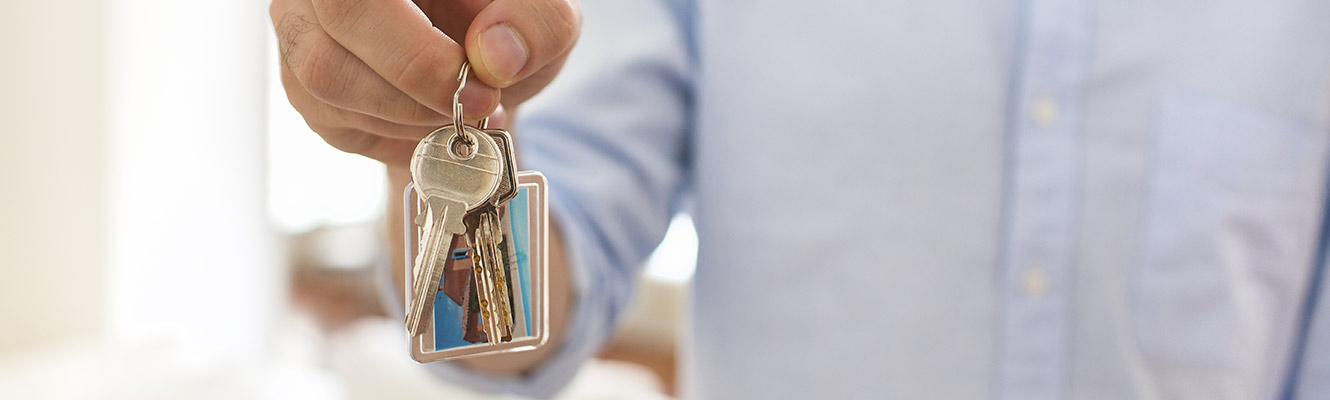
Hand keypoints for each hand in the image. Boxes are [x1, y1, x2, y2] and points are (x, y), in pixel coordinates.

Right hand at [270, 0, 580, 169]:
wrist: (479, 70)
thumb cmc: (505, 26)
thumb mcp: (543, 18)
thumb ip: (536, 23)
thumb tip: (495, 56)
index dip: (420, 46)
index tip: (483, 75)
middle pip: (340, 13)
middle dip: (419, 78)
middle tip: (479, 104)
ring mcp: (301, 20)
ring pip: (327, 74)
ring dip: (407, 110)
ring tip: (457, 109)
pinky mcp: (297, 77)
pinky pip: (329, 113)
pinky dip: (390, 129)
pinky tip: (424, 117)